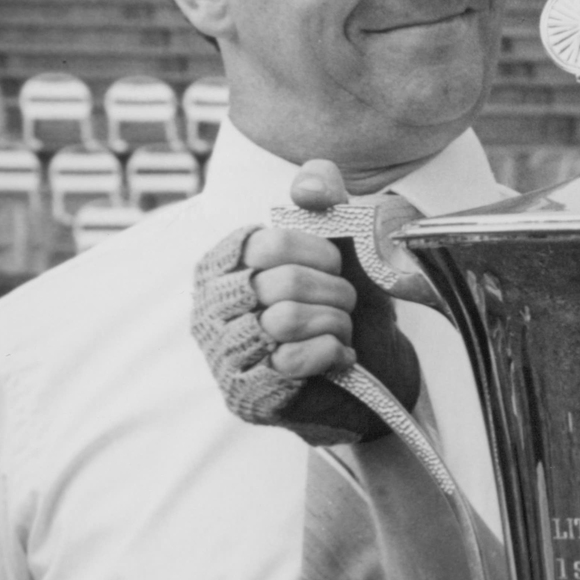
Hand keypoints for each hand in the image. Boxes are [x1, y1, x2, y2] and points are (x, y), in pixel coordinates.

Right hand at [190, 160, 421, 444]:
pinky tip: (338, 356)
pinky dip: (329, 353)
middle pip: (281, 282)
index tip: (336, 264)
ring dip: (334, 323)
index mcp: (222, 264)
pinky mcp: (245, 393)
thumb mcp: (340, 239)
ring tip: (341, 329)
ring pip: (285, 320)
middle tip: (346, 304)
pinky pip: (291, 361)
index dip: (317, 251)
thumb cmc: (344, 300)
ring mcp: (222, 354)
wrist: (370, 366)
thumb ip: (324, 196)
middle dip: (334, 292)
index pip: (266, 243)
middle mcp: (209, 308)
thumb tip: (310, 186)